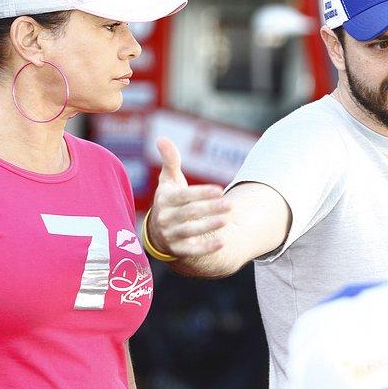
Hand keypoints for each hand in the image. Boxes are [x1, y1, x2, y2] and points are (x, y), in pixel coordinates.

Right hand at [147, 138, 232, 257]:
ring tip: (227, 220)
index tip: (219, 190)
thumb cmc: (169, 200)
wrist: (157, 231)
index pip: (184, 196)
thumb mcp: (168, 180)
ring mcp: (170, 235)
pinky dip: (206, 247)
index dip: (201, 193)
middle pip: (190, 213)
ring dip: (209, 226)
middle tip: (230, 205)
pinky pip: (191, 250)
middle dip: (210, 208)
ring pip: (190, 231)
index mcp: (164, 200)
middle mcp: (165, 218)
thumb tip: (161, 138)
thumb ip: (170, 161)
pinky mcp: (177, 250)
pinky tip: (222, 242)